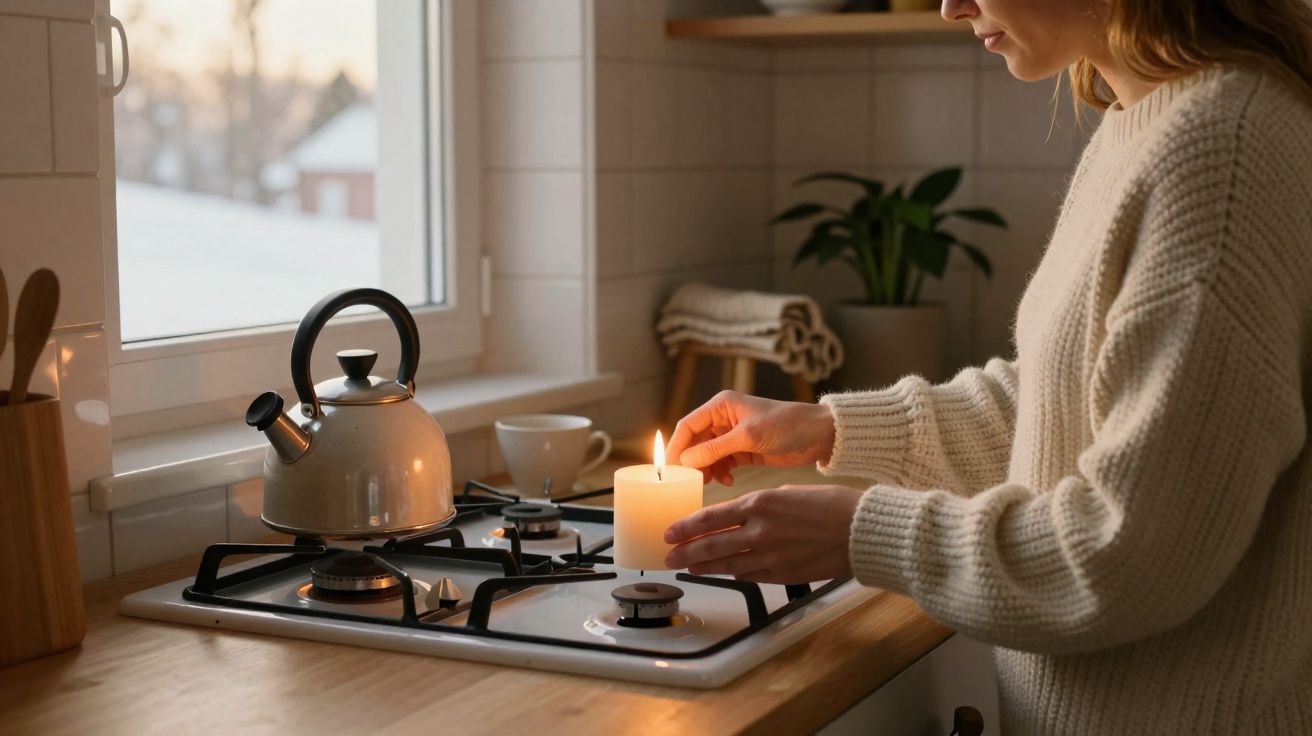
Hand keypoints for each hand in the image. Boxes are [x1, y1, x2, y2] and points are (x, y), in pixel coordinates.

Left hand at [663, 484, 863, 583]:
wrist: (861, 530)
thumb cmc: (832, 505)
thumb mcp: (789, 492)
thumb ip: (762, 505)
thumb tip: (744, 515)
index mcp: (760, 503)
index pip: (710, 518)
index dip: (686, 527)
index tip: (670, 532)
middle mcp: (760, 530)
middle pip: (711, 545)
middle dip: (685, 552)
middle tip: (669, 557)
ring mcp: (770, 556)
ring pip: (726, 564)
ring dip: (704, 567)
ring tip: (688, 568)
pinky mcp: (782, 574)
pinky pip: (749, 575)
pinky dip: (733, 574)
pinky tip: (723, 574)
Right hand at [666, 391, 835, 485]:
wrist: (818, 435)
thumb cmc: (787, 425)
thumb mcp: (748, 437)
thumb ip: (715, 449)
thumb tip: (685, 461)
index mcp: (721, 406)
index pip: (687, 426)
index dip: (676, 447)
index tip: (669, 469)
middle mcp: (723, 419)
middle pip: (694, 443)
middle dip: (691, 462)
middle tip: (690, 481)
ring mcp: (733, 436)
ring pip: (707, 456)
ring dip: (706, 469)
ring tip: (712, 481)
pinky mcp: (743, 451)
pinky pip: (721, 463)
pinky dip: (720, 473)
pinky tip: (727, 480)